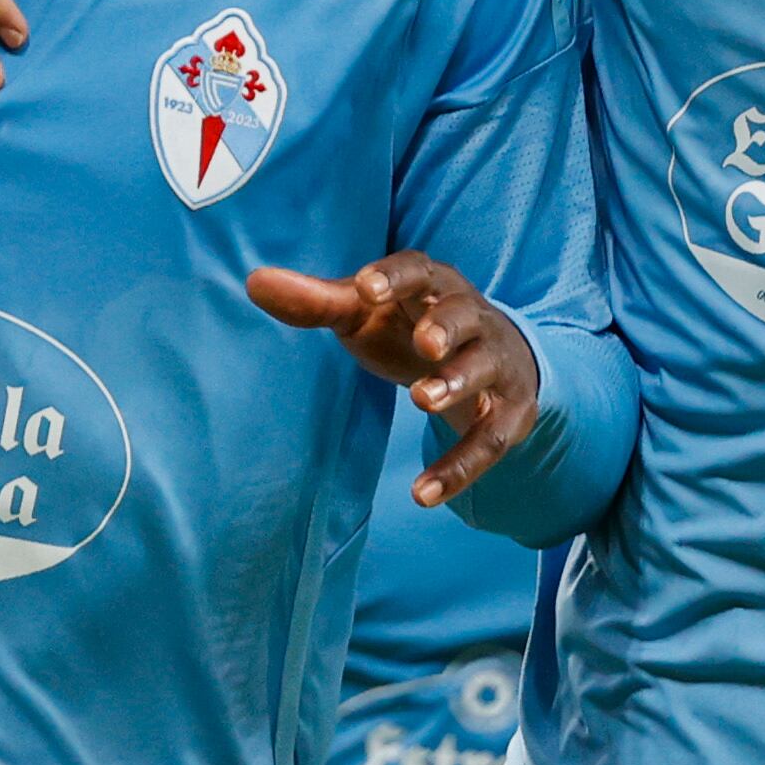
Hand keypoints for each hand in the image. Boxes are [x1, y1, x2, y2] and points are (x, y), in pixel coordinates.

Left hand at [247, 253, 542, 510]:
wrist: (496, 361)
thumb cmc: (412, 328)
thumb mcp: (366, 314)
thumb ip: (316, 301)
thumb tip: (254, 281)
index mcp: (433, 285)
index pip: (419, 270)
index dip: (394, 276)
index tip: (365, 287)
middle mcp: (473, 319)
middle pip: (466, 315)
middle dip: (447, 327)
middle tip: (425, 343)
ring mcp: (497, 365)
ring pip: (486, 370)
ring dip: (458, 384)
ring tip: (421, 400)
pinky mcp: (510, 413)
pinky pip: (490, 440)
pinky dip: (460, 468)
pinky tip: (424, 494)